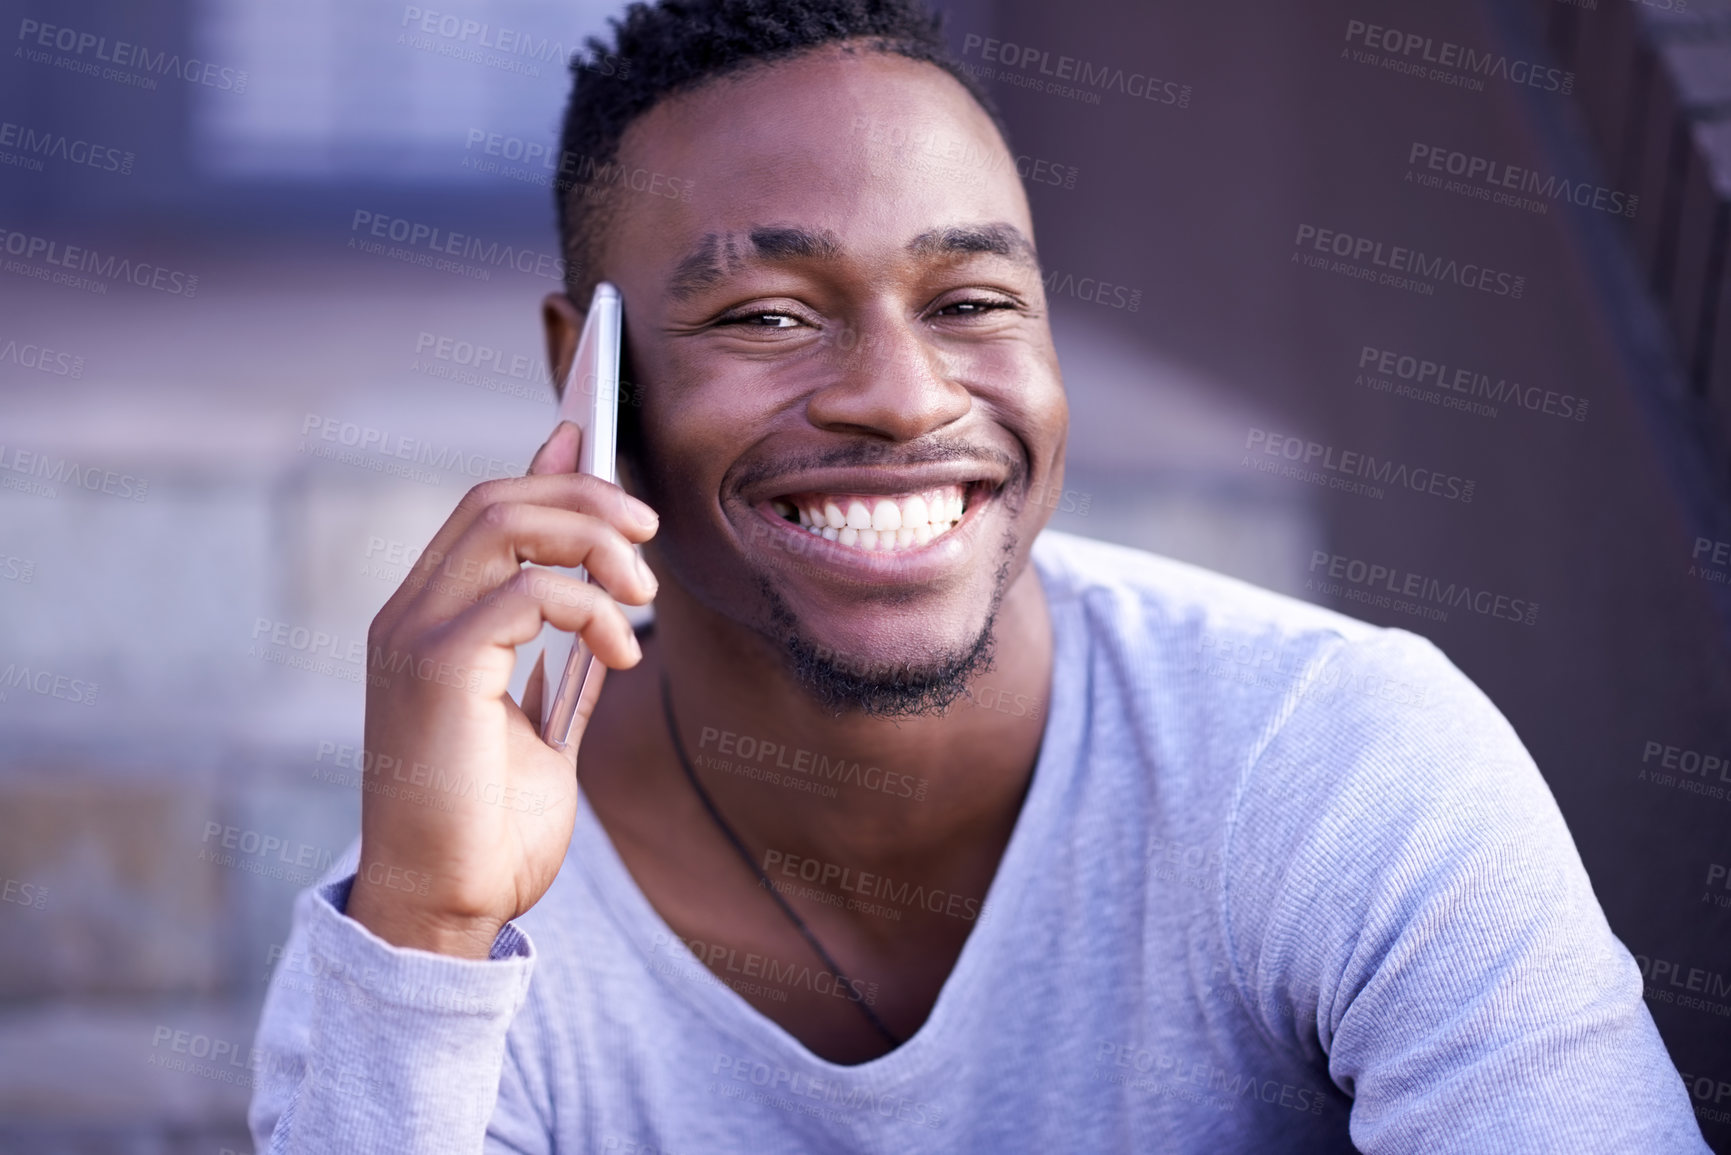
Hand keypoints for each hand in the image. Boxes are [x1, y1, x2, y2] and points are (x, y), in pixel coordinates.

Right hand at [346, 421, 657, 956]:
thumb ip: (562, 639)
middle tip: (648, 538)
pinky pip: (522, 591)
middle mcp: (408, 615)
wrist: (447, 910)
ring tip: (638, 597)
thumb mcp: (543, 712)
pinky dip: (587, 607)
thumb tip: (592, 575)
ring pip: (503, 522)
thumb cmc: (491, 824)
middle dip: (586, 498)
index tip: (610, 461)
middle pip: (496, 498)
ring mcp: (414, 637)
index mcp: (429, 620)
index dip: (551, 473)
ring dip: (591, 542)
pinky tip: (618, 653)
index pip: (485, 508)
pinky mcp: (435, 668)